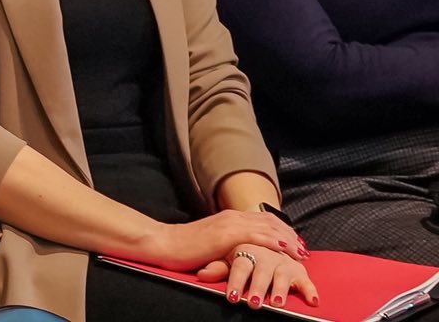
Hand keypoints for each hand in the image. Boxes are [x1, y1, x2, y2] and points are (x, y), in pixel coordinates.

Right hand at [143, 208, 304, 271]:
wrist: (164, 243)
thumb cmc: (184, 248)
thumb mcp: (212, 243)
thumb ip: (228, 242)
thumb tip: (242, 252)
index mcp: (229, 217)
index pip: (263, 219)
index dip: (283, 230)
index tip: (296, 243)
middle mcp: (232, 216)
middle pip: (271, 221)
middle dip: (291, 234)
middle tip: (305, 249)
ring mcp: (230, 223)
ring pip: (268, 227)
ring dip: (289, 239)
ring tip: (302, 252)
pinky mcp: (226, 234)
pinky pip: (258, 236)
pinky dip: (275, 242)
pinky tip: (287, 250)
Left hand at [196, 243, 319, 310]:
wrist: (262, 237)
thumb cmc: (242, 253)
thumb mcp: (228, 258)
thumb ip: (218, 267)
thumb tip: (202, 275)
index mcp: (247, 249)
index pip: (240, 266)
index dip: (236, 281)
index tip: (232, 297)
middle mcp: (267, 255)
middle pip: (262, 271)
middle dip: (258, 287)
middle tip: (253, 303)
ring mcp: (283, 261)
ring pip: (283, 274)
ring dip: (280, 289)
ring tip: (276, 303)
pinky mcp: (298, 269)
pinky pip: (306, 280)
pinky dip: (309, 290)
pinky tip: (312, 301)